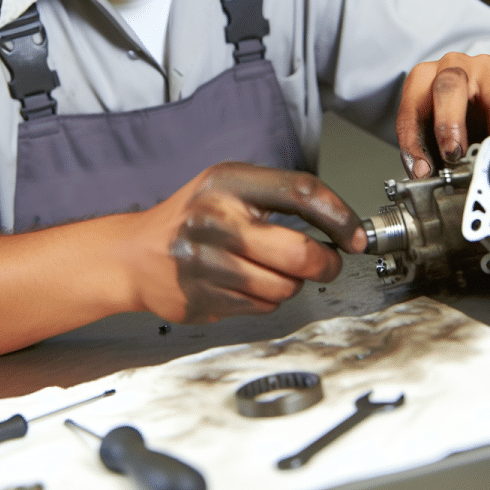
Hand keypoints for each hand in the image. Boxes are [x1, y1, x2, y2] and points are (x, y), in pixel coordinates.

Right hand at [123, 162, 365, 324]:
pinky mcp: (203, 298)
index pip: (301, 192)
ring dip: (291, 284)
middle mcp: (215, 220)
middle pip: (300, 252)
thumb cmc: (191, 217)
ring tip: (270, 270)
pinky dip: (265, 299)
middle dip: (326, 263)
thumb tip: (339, 227)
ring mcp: (206, 263)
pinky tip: (243, 284)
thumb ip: (277, 197)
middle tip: (327, 262)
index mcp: (227, 182)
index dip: (339, 216)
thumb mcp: (227, 186)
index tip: (355, 236)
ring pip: (285, 287)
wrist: (135, 254)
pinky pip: (262, 308)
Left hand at [396, 52, 489, 178]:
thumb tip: (422, 172)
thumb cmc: (448, 106)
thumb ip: (422, 144)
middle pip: (448, 88)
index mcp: (423, 76)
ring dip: (487, 132)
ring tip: (482, 151)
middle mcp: (451, 66)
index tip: (422, 166)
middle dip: (449, 124)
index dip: (413, 141)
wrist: (482, 88)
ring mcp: (483, 70)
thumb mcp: (427, 121)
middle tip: (453, 152)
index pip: (411, 108)